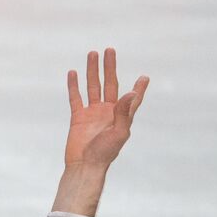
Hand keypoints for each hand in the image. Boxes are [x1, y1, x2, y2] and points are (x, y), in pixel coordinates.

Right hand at [63, 48, 148, 167]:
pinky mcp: (78, 117)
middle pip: (110, 84)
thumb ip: (124, 112)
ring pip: (93, 87)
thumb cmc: (105, 153)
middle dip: (110, 67)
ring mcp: (92, 113)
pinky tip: (73, 73)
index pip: (132, 97)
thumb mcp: (119, 132)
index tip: (144, 77)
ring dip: (93, 71)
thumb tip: (129, 92)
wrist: (84, 165)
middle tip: (109, 51)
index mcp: (122, 115)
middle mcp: (108, 111)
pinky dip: (74, 85)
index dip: (139, 87)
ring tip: (92, 54)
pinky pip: (75, 98)